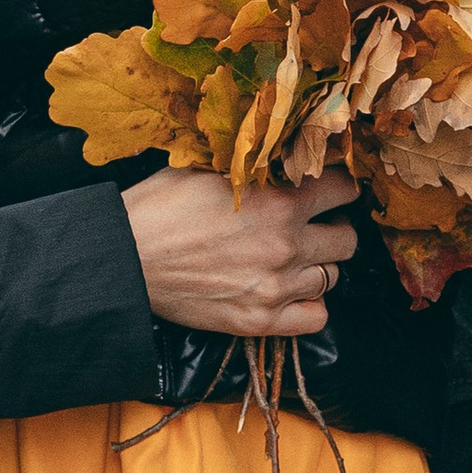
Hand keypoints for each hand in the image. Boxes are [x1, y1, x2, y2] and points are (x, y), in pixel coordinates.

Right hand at [121, 169, 358, 334]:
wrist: (125, 258)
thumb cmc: (160, 206)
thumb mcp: (210, 167)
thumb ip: (256, 165)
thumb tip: (283, 151)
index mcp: (280, 202)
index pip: (343, 190)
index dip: (338, 186)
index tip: (330, 188)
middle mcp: (287, 246)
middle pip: (346, 239)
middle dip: (333, 227)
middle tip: (312, 225)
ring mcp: (276, 288)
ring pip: (332, 277)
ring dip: (317, 265)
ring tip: (294, 257)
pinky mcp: (259, 321)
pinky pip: (316, 318)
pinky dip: (309, 304)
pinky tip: (290, 291)